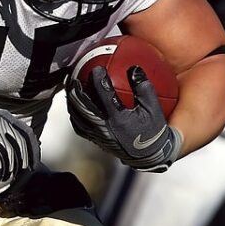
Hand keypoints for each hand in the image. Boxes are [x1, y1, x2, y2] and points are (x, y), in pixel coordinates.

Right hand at [0, 105, 39, 182]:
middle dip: (25, 160)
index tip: (34, 160)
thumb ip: (5, 129)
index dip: (33, 149)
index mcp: (4, 117)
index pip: (26, 133)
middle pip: (20, 144)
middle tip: (26, 171)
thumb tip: (21, 144)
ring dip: (11, 166)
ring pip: (8, 152)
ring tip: (9, 175)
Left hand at [66, 66, 182, 171]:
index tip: (97, 69)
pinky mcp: (96, 141)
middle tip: (74, 78)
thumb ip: (143, 88)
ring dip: (73, 102)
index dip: (98, 80)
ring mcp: (98, 136)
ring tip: (71, 90)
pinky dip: (75, 115)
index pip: (104, 95)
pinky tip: (75, 107)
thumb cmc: (152, 133)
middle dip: (76, 91)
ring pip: (78, 117)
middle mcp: (105, 128)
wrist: (149, 156)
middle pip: (83, 107)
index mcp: (119, 119)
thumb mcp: (153, 108)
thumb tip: (134, 69)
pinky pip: (80, 127)